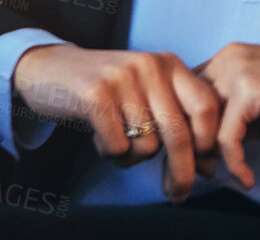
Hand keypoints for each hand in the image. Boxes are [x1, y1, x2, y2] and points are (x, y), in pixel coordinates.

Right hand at [11, 45, 220, 201]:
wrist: (50, 68)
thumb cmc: (107, 91)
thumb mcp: (148, 94)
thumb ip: (177, 122)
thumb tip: (208, 168)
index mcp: (170, 64)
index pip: (206, 106)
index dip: (208, 142)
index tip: (203, 168)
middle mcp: (151, 66)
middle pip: (180, 133)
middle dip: (182, 172)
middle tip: (178, 195)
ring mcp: (123, 78)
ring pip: (147, 146)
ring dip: (131, 158)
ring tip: (116, 140)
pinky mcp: (95, 94)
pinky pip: (117, 147)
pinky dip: (109, 153)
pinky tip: (98, 136)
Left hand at [193, 43, 259, 189]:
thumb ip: (232, 120)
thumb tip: (206, 149)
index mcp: (228, 58)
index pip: (186, 94)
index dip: (188, 129)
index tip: (199, 160)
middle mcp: (227, 58)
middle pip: (184, 109)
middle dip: (189, 146)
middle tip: (199, 175)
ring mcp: (237, 71)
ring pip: (200, 125)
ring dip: (207, 158)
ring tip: (222, 177)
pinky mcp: (250, 90)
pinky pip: (227, 138)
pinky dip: (235, 164)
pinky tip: (248, 177)